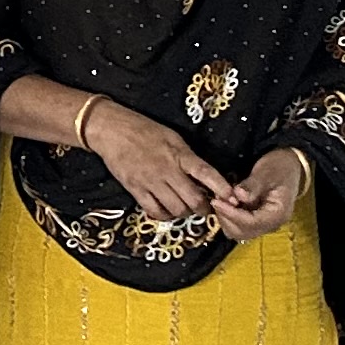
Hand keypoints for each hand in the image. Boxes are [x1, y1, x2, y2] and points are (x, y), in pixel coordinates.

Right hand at [85, 99, 228, 221]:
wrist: (112, 130)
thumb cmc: (145, 130)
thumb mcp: (173, 138)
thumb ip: (188, 157)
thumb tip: (203, 176)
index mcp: (179, 154)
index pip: (205, 173)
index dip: (221, 187)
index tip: (232, 198)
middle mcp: (167, 170)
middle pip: (193, 200)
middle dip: (204, 208)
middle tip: (206, 207)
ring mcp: (151, 182)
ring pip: (176, 209)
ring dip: (185, 213)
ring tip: (185, 207)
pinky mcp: (136, 190)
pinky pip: (154, 211)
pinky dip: (164, 215)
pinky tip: (166, 210)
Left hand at [209, 145, 308, 240]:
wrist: (289, 166)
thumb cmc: (280, 167)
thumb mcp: (267, 172)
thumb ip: (253, 185)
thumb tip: (238, 195)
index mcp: (278, 214)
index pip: (251, 222)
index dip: (231, 214)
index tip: (217, 201)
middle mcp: (271, 224)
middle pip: (242, 232)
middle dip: (226, 217)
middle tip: (216, 199)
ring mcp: (263, 224)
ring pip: (238, 232)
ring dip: (225, 218)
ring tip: (220, 200)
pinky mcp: (255, 221)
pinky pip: (238, 226)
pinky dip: (228, 217)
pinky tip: (225, 203)